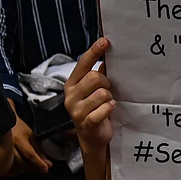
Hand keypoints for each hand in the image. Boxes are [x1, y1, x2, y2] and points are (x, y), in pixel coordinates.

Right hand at [9, 99, 50, 174]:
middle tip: (39, 167)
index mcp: (18, 139)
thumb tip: (48, 164)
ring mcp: (1, 152)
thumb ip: (39, 150)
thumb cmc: (19, 128)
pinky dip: (14, 171)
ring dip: (23, 169)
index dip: (39, 163)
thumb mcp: (31, 135)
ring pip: (14, 168)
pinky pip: (6, 170)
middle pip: (22, 164)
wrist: (4, 122)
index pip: (30, 155)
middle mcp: (9, 146)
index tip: (46, 169)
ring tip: (29, 165)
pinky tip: (18, 166)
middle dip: (32, 167)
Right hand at [63, 38, 114, 155]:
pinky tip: (108, 110)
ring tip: (106, 104)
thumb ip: (99, 73)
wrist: (92, 138)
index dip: (94, 51)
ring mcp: (76, 111)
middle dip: (106, 83)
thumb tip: (108, 55)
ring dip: (109, 98)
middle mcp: (71, 96)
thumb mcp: (95, 90)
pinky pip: (103, 109)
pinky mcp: (86, 123)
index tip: (105, 41)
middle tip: (107, 91)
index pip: (82, 63)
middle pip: (95, 77)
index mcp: (72, 84)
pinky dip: (109, 108)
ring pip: (102, 93)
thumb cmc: (95, 109)